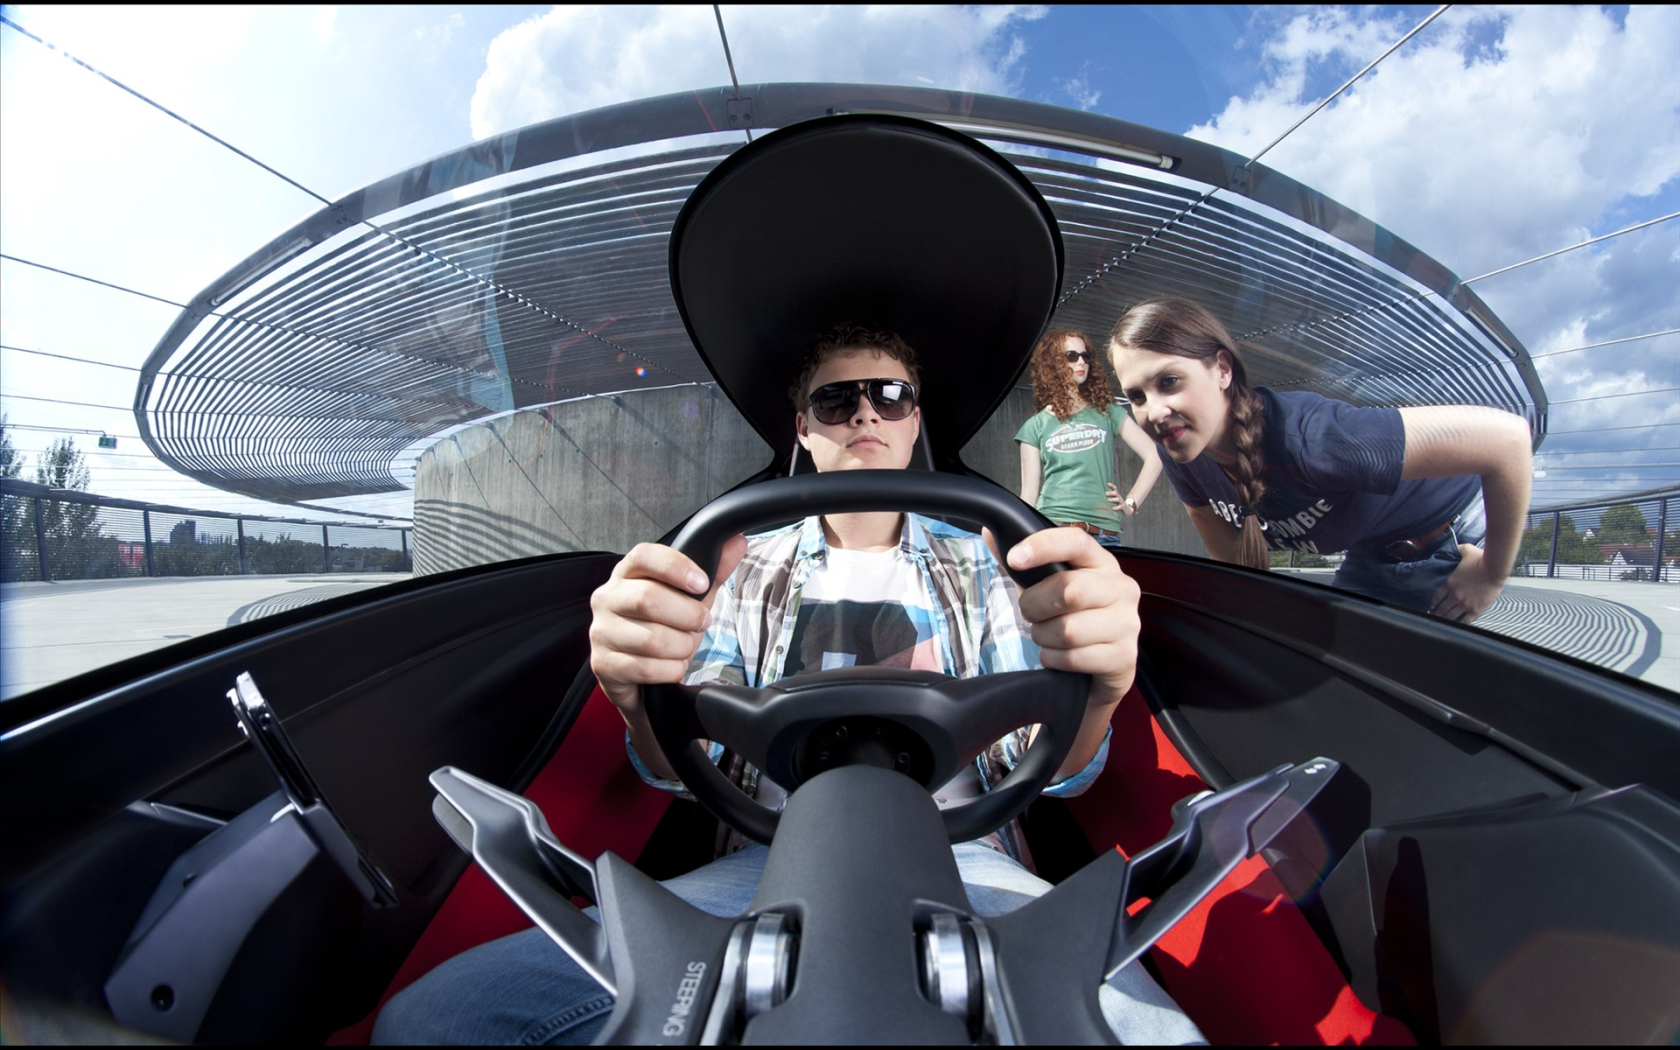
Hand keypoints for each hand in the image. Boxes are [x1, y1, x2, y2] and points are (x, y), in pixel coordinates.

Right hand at [588, 535, 747, 717]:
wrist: (639, 671)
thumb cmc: (664, 626)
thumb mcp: (691, 597)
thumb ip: (714, 570)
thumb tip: (737, 542)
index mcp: (628, 573)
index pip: (644, 556)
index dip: (676, 567)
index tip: (702, 583)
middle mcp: (608, 598)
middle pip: (648, 599)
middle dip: (688, 616)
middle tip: (701, 623)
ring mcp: (602, 631)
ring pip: (652, 639)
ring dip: (682, 648)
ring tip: (684, 648)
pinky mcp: (604, 664)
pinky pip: (646, 668)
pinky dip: (671, 670)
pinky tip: (672, 666)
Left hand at [1006, 526, 1139, 704]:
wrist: (1102, 661)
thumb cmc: (1073, 615)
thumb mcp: (1047, 585)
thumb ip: (1022, 563)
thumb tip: (991, 533)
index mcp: (1101, 562)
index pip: (1076, 542)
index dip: (1043, 546)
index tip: (1014, 558)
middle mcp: (1120, 588)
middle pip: (1068, 590)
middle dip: (1035, 606)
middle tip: (1032, 613)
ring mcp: (1127, 623)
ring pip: (1069, 630)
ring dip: (1044, 637)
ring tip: (1048, 636)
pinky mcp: (1124, 656)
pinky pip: (1074, 658)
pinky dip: (1055, 659)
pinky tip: (1060, 655)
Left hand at [1105, 483, 1135, 515]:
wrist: (1127, 509)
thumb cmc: (1118, 504)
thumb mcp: (1114, 499)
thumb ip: (1109, 497)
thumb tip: (1100, 496)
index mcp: (1117, 495)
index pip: (1115, 488)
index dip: (1112, 485)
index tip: (1107, 484)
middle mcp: (1119, 497)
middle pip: (1116, 493)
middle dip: (1111, 493)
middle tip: (1105, 493)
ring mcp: (1121, 502)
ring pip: (1118, 499)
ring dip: (1112, 499)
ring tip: (1107, 500)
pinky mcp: (1123, 507)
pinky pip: (1120, 507)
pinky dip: (1116, 507)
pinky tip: (1112, 508)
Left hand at [1430, 545, 1503, 624]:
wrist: (1495, 569)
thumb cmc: (1481, 558)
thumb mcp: (1465, 550)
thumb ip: (1456, 549)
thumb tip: (1452, 546)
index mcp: (1449, 583)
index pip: (1436, 596)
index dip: (1433, 602)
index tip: (1432, 606)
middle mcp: (1454, 595)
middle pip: (1442, 608)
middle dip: (1437, 613)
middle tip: (1435, 617)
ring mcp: (1465, 603)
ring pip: (1451, 616)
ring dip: (1445, 620)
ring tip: (1443, 623)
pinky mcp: (1475, 609)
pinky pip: (1465, 621)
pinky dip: (1460, 624)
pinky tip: (1458, 626)